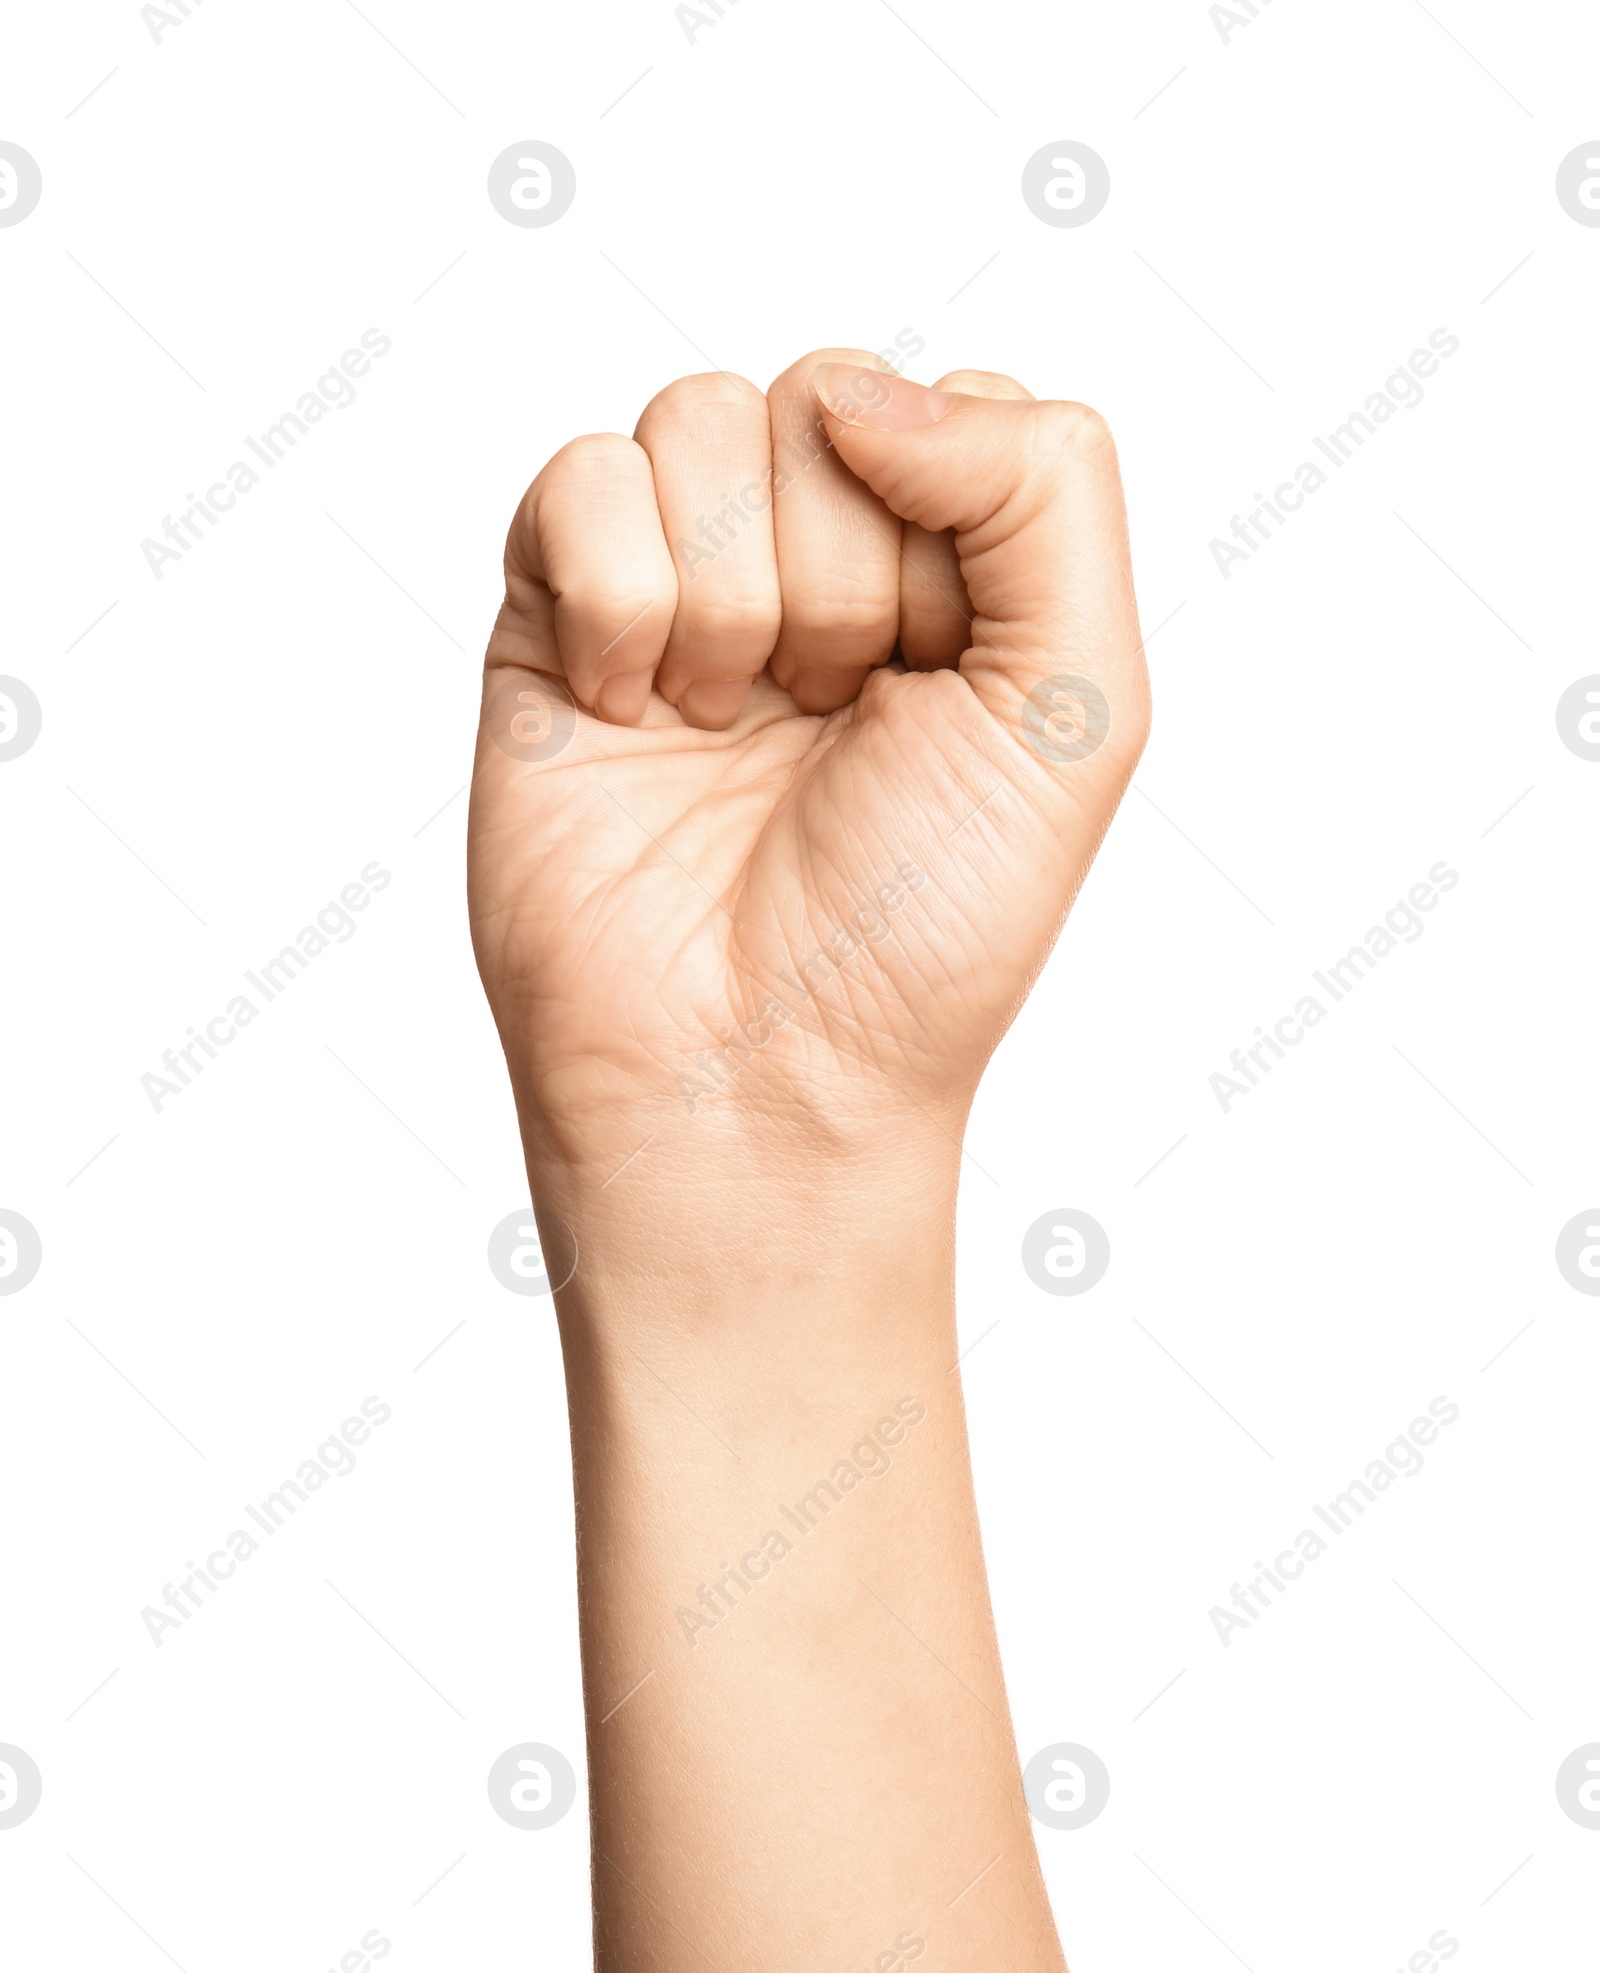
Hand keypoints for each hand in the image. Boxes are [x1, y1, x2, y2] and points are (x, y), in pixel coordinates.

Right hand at [468, 347, 1148, 1196]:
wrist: (754, 1078)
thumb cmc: (919, 926)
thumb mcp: (1075, 707)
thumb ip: (1043, 490)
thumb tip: (862, 392)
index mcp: (948, 576)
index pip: (953, 409)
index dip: (949, 540)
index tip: (934, 686)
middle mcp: (812, 562)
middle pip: (823, 399)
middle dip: (843, 579)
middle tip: (829, 721)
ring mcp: (679, 585)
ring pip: (697, 418)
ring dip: (731, 592)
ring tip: (728, 721)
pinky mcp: (553, 621)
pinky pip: (578, 481)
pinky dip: (619, 599)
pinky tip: (635, 711)